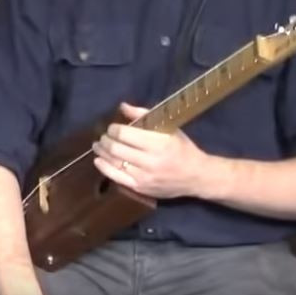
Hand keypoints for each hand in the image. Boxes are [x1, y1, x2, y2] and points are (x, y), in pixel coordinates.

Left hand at [91, 103, 211, 198]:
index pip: (124, 134)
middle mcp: (150, 161)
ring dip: (102, 152)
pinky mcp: (140, 188)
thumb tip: (122, 106)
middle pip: (116, 148)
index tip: (112, 127)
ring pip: (114, 162)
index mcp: (158, 143)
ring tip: (98, 146)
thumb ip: (144, 115)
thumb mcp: (169, 128)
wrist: (197, 176)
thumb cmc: (182, 148)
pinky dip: (104, 168)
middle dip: (106, 140)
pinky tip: (98, 161)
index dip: (114, 129)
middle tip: (104, 137)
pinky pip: (116, 177)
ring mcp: (144, 176)